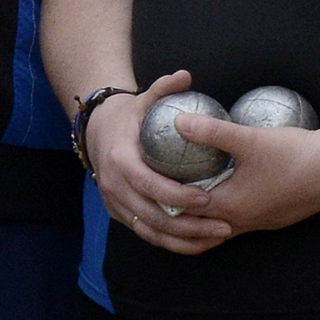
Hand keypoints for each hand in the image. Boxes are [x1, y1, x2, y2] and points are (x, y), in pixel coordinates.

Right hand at [83, 71, 230, 256]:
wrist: (96, 131)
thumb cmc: (128, 117)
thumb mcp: (142, 100)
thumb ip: (163, 88)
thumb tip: (185, 76)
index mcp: (119, 160)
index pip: (148, 184)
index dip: (176, 196)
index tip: (205, 198)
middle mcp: (113, 186)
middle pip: (151, 215)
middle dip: (188, 225)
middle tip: (222, 225)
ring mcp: (114, 202)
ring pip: (149, 230)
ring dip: (183, 240)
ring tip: (216, 237)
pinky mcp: (119, 213)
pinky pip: (146, 233)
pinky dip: (171, 242)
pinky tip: (198, 243)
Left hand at [160, 111, 319, 240]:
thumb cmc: (294, 154)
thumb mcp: (248, 138)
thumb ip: (211, 131)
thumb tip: (177, 120)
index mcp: (228, 208)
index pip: (181, 211)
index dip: (160, 199)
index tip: (144, 183)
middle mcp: (239, 223)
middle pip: (194, 227)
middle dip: (173, 214)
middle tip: (153, 194)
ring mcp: (256, 224)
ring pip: (215, 230)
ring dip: (196, 219)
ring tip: (179, 199)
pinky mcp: (270, 220)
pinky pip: (233, 223)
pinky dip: (217, 216)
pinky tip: (218, 194)